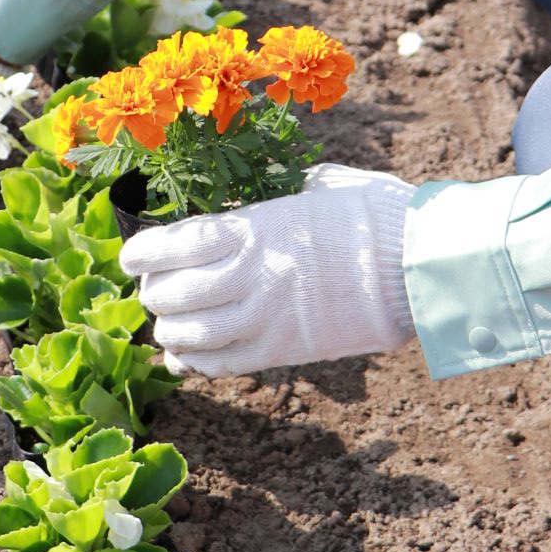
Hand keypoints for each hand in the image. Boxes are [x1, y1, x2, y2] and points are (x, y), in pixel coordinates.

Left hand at [119, 163, 415, 376]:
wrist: (419, 266)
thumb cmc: (377, 215)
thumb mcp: (322, 187)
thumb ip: (283, 196)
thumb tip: (269, 198)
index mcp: (255, 228)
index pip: (177, 243)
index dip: (145, 253)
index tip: (131, 257)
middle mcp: (252, 275)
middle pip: (176, 293)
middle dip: (155, 294)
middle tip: (153, 291)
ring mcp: (267, 317)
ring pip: (192, 334)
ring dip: (169, 332)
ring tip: (165, 327)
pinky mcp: (286, 351)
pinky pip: (225, 364)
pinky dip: (196, 364)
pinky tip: (183, 359)